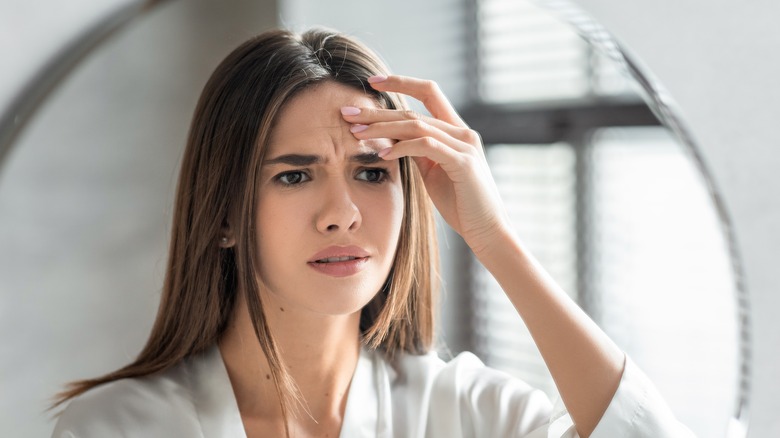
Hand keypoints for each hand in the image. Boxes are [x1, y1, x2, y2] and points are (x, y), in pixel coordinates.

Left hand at [342, 75, 509, 254]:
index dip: (401, 82)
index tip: (372, 82)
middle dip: (377, 112)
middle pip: (413, 112)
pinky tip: (383, 153)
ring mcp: (465, 145)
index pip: (428, 92)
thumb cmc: (460, 203)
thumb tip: (392, 138)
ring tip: (356, 132)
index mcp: (456, 130)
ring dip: (382, 128)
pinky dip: (402, 147)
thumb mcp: (433, 172)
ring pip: (416, 126)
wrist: (487, 230)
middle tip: (347, 113)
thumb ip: (418, 152)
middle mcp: (463, 132)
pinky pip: (427, 146)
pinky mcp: (463, 163)